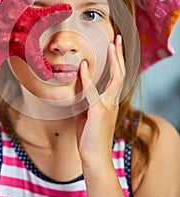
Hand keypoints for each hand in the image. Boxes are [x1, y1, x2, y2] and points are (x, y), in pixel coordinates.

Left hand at [74, 35, 124, 167]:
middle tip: (118, 39)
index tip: (116, 47)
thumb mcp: (85, 114)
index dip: (117, 61)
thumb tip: (77, 85)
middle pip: (121, 73)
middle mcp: (112, 102)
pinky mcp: (97, 112)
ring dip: (114, 60)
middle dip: (120, 55)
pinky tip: (83, 65)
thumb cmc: (89, 137)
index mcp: (110, 102)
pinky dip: (87, 78)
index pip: (117, 77)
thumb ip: (83, 99)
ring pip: (115, 78)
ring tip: (113, 45)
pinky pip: (92, 91)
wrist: (93, 158)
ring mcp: (107, 106)